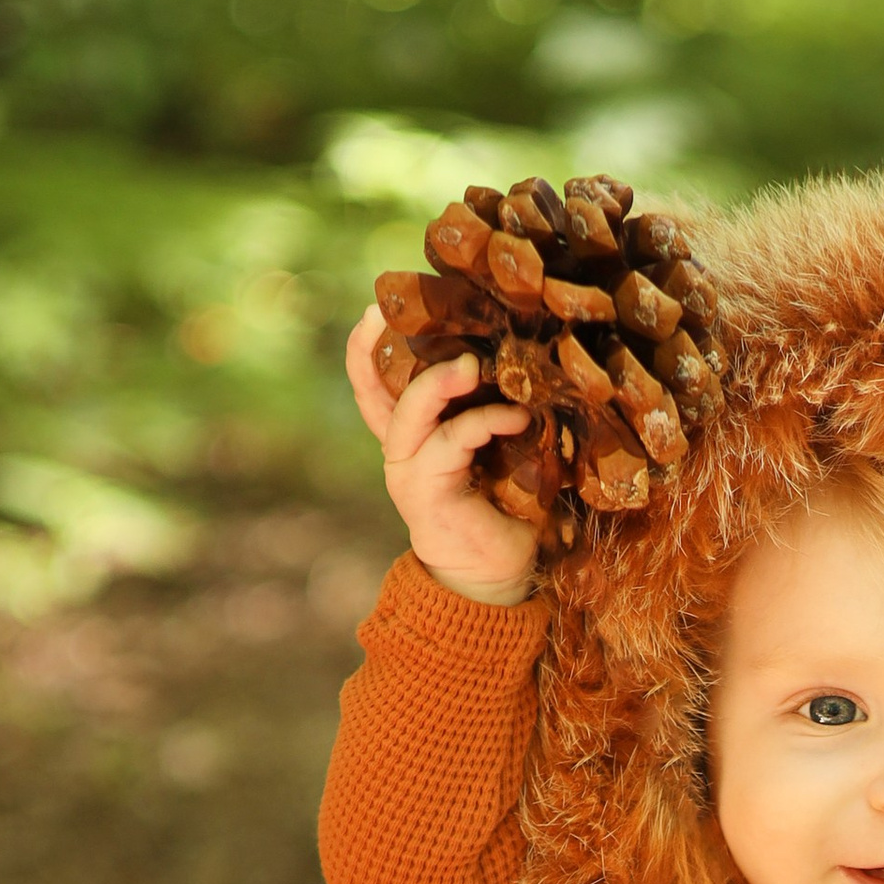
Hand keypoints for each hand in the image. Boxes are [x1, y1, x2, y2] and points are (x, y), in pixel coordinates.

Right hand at [344, 306, 537, 601]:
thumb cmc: (503, 505)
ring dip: (438, 385)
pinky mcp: (427, 495)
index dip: (365, 351)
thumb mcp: (491, 447)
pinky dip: (482, 424)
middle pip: (380, 393)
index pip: (372, 387)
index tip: (372, 310)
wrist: (497, 573)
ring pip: (409, 416)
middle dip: (390, 353)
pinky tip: (514, 418)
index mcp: (412, 437)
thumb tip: (517, 355)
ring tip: (471, 366)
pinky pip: (449, 445)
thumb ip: (484, 408)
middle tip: (427, 321)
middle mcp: (402, 452)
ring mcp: (409, 474)